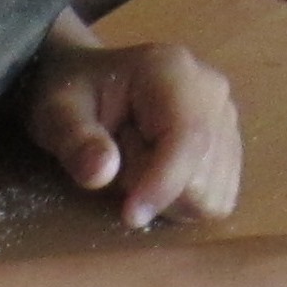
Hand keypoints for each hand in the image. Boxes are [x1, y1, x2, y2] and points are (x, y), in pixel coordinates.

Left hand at [29, 32, 240, 229]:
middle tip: (118, 156)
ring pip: (210, 196)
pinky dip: (180, 202)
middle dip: (153, 186)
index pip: (188, 138)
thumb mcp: (57, 112)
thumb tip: (101, 173)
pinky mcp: (229, 149)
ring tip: (135, 160)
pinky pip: (214, 202)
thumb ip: (74, 140)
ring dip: (166, 197)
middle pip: (202, 176)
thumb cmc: (72, 95)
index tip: (129, 215)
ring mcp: (227, 121)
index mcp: (172, 71)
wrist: (89, 85)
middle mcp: (212, 92)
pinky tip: (155, 173)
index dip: (164, 184)